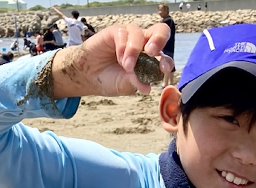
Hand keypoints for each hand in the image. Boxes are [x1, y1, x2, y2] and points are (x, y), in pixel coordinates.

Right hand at [51, 22, 173, 97]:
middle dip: (159, 40)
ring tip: (127, 66)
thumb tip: (148, 88)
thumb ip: (137, 83)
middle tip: (152, 53)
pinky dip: (123, 48)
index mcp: (150, 58)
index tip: (164, 69)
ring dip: (134, 51)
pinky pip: (123, 34)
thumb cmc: (110, 79)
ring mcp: (129, 36)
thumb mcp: (125, 86)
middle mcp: (142, 44)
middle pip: (160, 31)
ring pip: (139, 34)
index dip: (167, 61)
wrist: (88, 76)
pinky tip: (119, 59)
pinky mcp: (116, 32)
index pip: (164, 55)